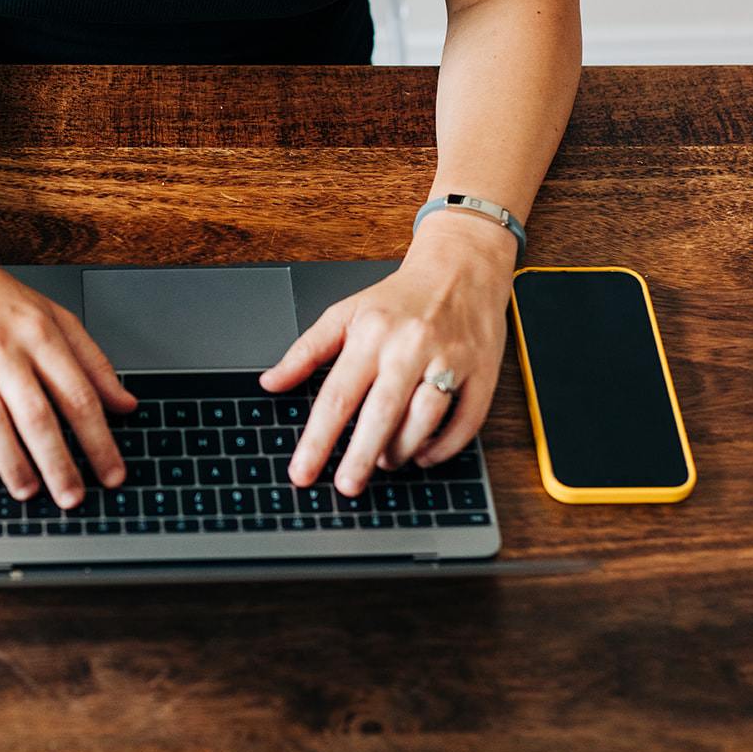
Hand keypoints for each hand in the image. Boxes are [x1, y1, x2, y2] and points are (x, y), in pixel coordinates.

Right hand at [0, 246, 135, 507]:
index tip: (112, 475)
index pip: (79, 396)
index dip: (99, 441)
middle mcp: (1, 347)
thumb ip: (94, 363)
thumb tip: (127, 405)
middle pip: (36, 416)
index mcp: (40, 333)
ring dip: (12, 464)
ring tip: (30, 490)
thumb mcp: (56, 318)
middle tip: (72, 498)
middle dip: (59, 464)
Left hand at [261, 214, 516, 496]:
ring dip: (402, 451)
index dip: (318, 439)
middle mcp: (409, 346)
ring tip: (384, 461)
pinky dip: (444, 447)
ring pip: (424, 420)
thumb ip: (306, 351)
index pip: (337, 395)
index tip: (302, 472)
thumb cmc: (400, 297)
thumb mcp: (345, 312)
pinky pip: (466, 421)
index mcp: (371, 333)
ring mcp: (449, 359)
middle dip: (360, 456)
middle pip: (382, 413)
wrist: (461, 266)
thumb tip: (270, 382)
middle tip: (346, 485)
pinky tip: (424, 455)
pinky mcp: (482, 371)